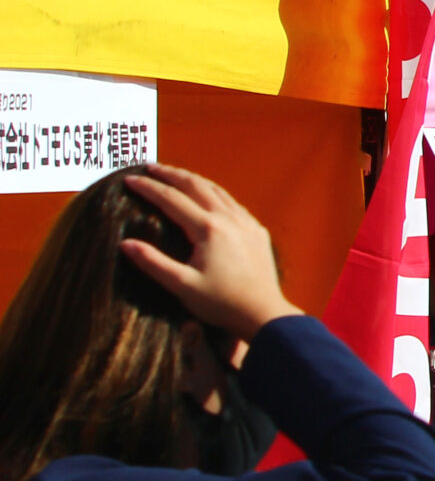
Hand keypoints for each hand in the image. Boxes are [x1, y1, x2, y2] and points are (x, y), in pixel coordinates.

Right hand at [119, 166, 300, 337]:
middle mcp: (229, 219)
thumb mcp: (181, 285)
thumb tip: (125, 243)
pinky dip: (214, 192)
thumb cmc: (221, 303)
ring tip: (175, 175)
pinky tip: (208, 196)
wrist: (264, 313)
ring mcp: (246, 222)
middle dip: (171, 174)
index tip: (129, 179)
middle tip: (150, 167)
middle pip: (196, 185)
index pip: (171, 199)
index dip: (148, 187)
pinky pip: (232, 202)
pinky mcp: (257, 231)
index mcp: (208, 229)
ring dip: (194, 180)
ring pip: (217, 190)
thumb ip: (152, 262)